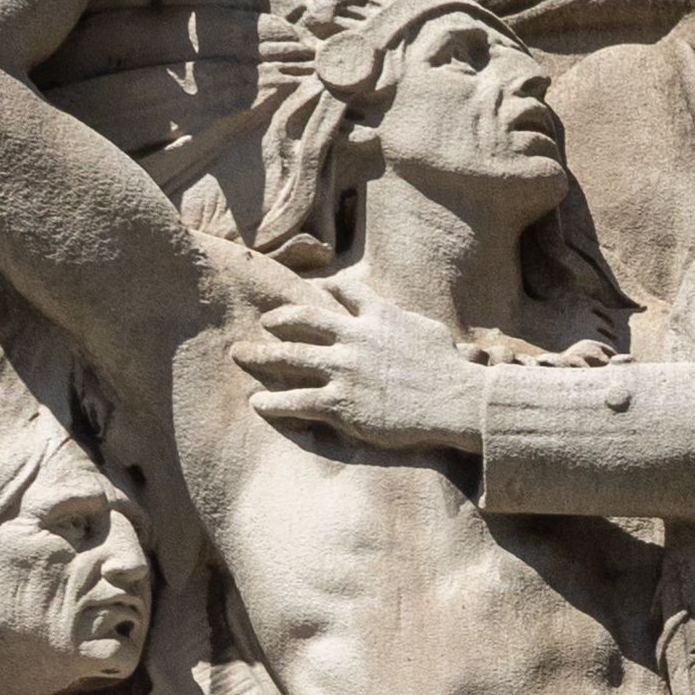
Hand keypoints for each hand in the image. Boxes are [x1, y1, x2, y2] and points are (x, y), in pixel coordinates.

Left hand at [240, 279, 487, 464]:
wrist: (454, 401)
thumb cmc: (450, 370)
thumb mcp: (428, 331)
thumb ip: (405, 321)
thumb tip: (402, 320)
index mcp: (377, 317)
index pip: (345, 293)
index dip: (326, 290)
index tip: (313, 292)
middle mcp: (354, 338)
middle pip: (303, 320)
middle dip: (278, 319)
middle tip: (263, 322)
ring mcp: (344, 370)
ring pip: (289, 358)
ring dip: (261, 356)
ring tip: (240, 355)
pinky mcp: (341, 403)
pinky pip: (297, 401)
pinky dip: (273, 403)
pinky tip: (257, 403)